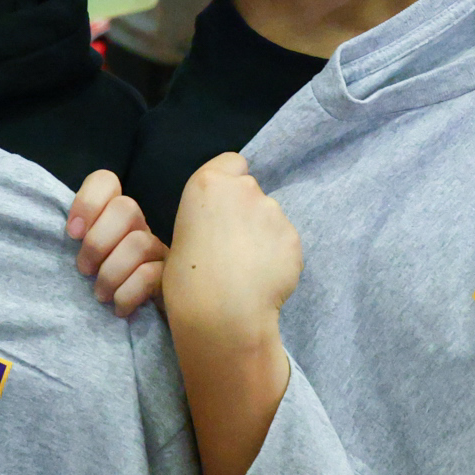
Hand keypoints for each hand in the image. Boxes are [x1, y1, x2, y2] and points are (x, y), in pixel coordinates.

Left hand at [67, 170, 167, 316]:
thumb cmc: (100, 287)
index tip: (72, 234)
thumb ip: (76, 240)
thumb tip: (69, 232)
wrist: (134, 323)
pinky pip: (150, 276)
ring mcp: (158, 250)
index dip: (87, 201)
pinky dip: (127, 293)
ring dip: (110, 273)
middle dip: (97, 242)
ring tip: (99, 295)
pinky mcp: (170, 277)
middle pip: (126, 208)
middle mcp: (138, 226)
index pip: (105, 181)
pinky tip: (118, 307)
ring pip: (139, 243)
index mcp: (112, 216)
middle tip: (84, 269)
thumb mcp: (82, 260)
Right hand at [162, 154, 301, 343]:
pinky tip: (262, 279)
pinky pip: (284, 243)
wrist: (221, 314)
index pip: (233, 161)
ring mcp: (273, 212)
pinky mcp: (293, 237)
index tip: (223, 207)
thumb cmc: (186, 280)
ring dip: (263, 235)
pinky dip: (277, 257)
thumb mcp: (181, 236)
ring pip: (271, 217)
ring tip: (247, 268)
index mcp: (207, 183)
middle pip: (252, 190)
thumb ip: (206, 218)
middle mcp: (244, 189)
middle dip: (247, 211)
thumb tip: (220, 227)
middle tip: (233, 245)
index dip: (230, 181)